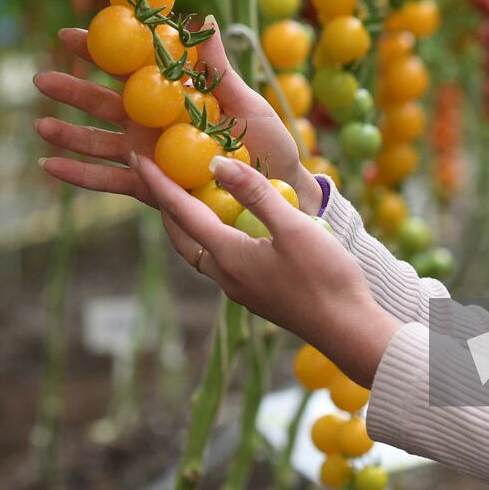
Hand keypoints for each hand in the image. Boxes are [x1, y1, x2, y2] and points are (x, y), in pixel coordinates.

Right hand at [33, 16, 324, 213]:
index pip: (133, 66)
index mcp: (177, 95)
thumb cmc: (269, 143)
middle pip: (106, 102)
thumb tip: (203, 17)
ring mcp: (150, 154)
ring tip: (38, 125)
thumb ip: (217, 66)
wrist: (281, 194)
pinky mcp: (152, 187)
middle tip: (40, 78)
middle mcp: (156, 122)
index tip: (73, 32)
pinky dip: (79, 174)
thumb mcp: (246, 101)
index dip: (103, 49)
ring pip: (100, 140)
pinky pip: (110, 180)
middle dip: (72, 90)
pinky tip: (49, 167)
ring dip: (68, 134)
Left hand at [139, 151, 400, 387]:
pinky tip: (231, 224)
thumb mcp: (293, 227)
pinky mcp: (258, 294)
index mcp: (229, 257)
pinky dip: (213, 235)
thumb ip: (256, 194)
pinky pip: (221, 259)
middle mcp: (226, 276)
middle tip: (157, 177)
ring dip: (188, 223)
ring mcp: (241, 289)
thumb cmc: (325, 277)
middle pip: (182, 237)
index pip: (183, 213)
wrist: (349, 330)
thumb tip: (216, 164)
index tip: (138, 159)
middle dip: (165, 206)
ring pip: (201, 251)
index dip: (159, 184)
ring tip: (189, 197)